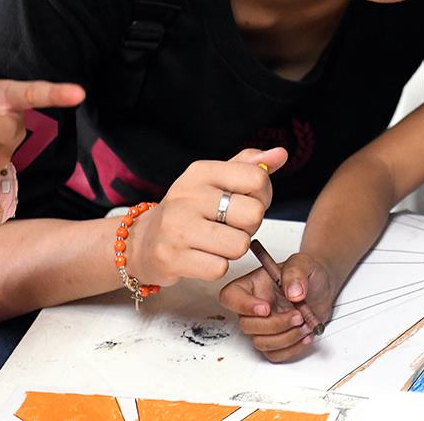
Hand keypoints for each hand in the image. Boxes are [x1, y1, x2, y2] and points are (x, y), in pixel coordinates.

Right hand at [131, 147, 287, 286]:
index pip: (257, 178)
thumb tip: (281, 154)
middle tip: (231, 226)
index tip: (247, 201)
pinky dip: (217, 266)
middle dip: (250, 226)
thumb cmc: (188, 210)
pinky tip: (201, 256)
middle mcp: (187, 195)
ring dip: (234, 249)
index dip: (263, 195)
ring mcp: (177, 227)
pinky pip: (220, 268)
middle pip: (254, 214)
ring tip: (216, 242)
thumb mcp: (215, 180)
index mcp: (201, 171)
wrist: (142, 242)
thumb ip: (250, 166)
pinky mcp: (172, 258)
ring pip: (240, 245)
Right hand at [220, 251, 337, 361]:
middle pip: (247, 325)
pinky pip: (275, 354)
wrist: (322, 288)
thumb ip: (296, 273)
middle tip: (299, 315)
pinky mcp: (276, 340)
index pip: (230, 296)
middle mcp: (254, 307)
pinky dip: (292, 348)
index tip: (266, 308)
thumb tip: (293, 292)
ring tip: (306, 324)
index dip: (243, 306)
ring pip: (261, 343)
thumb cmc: (308, 273)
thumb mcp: (304, 263)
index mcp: (253, 285)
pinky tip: (306, 334)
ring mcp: (264, 326)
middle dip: (276, 324)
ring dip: (286, 337)